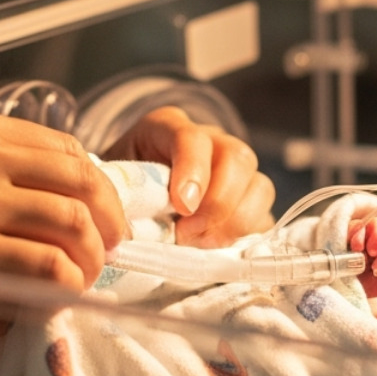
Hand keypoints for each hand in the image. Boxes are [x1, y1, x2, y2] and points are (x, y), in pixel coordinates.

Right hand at [0, 105, 124, 327]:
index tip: (100, 212)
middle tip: (111, 247)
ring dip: (91, 256)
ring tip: (84, 277)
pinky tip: (59, 297)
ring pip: (72, 224)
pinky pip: (46, 268)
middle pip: (81, 181)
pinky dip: (67, 285)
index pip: (65, 147)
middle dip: (108, 218)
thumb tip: (46, 199)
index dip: (94, 184)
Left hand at [101, 106, 273, 246]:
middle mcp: (210, 141)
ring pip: (259, 185)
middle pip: (237, 157)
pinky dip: (244, 235)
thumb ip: (121, 197)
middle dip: (218, 203)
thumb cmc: (122, 190)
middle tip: (188, 234)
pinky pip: (264, 215)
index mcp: (168, 127)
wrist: (133, 197)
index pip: (191, 138)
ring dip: (234, 222)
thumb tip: (127, 232)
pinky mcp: (249, 200)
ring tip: (201, 244)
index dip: (192, 172)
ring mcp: (235, 170)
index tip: (181, 207)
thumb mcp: (112, 185)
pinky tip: (217, 247)